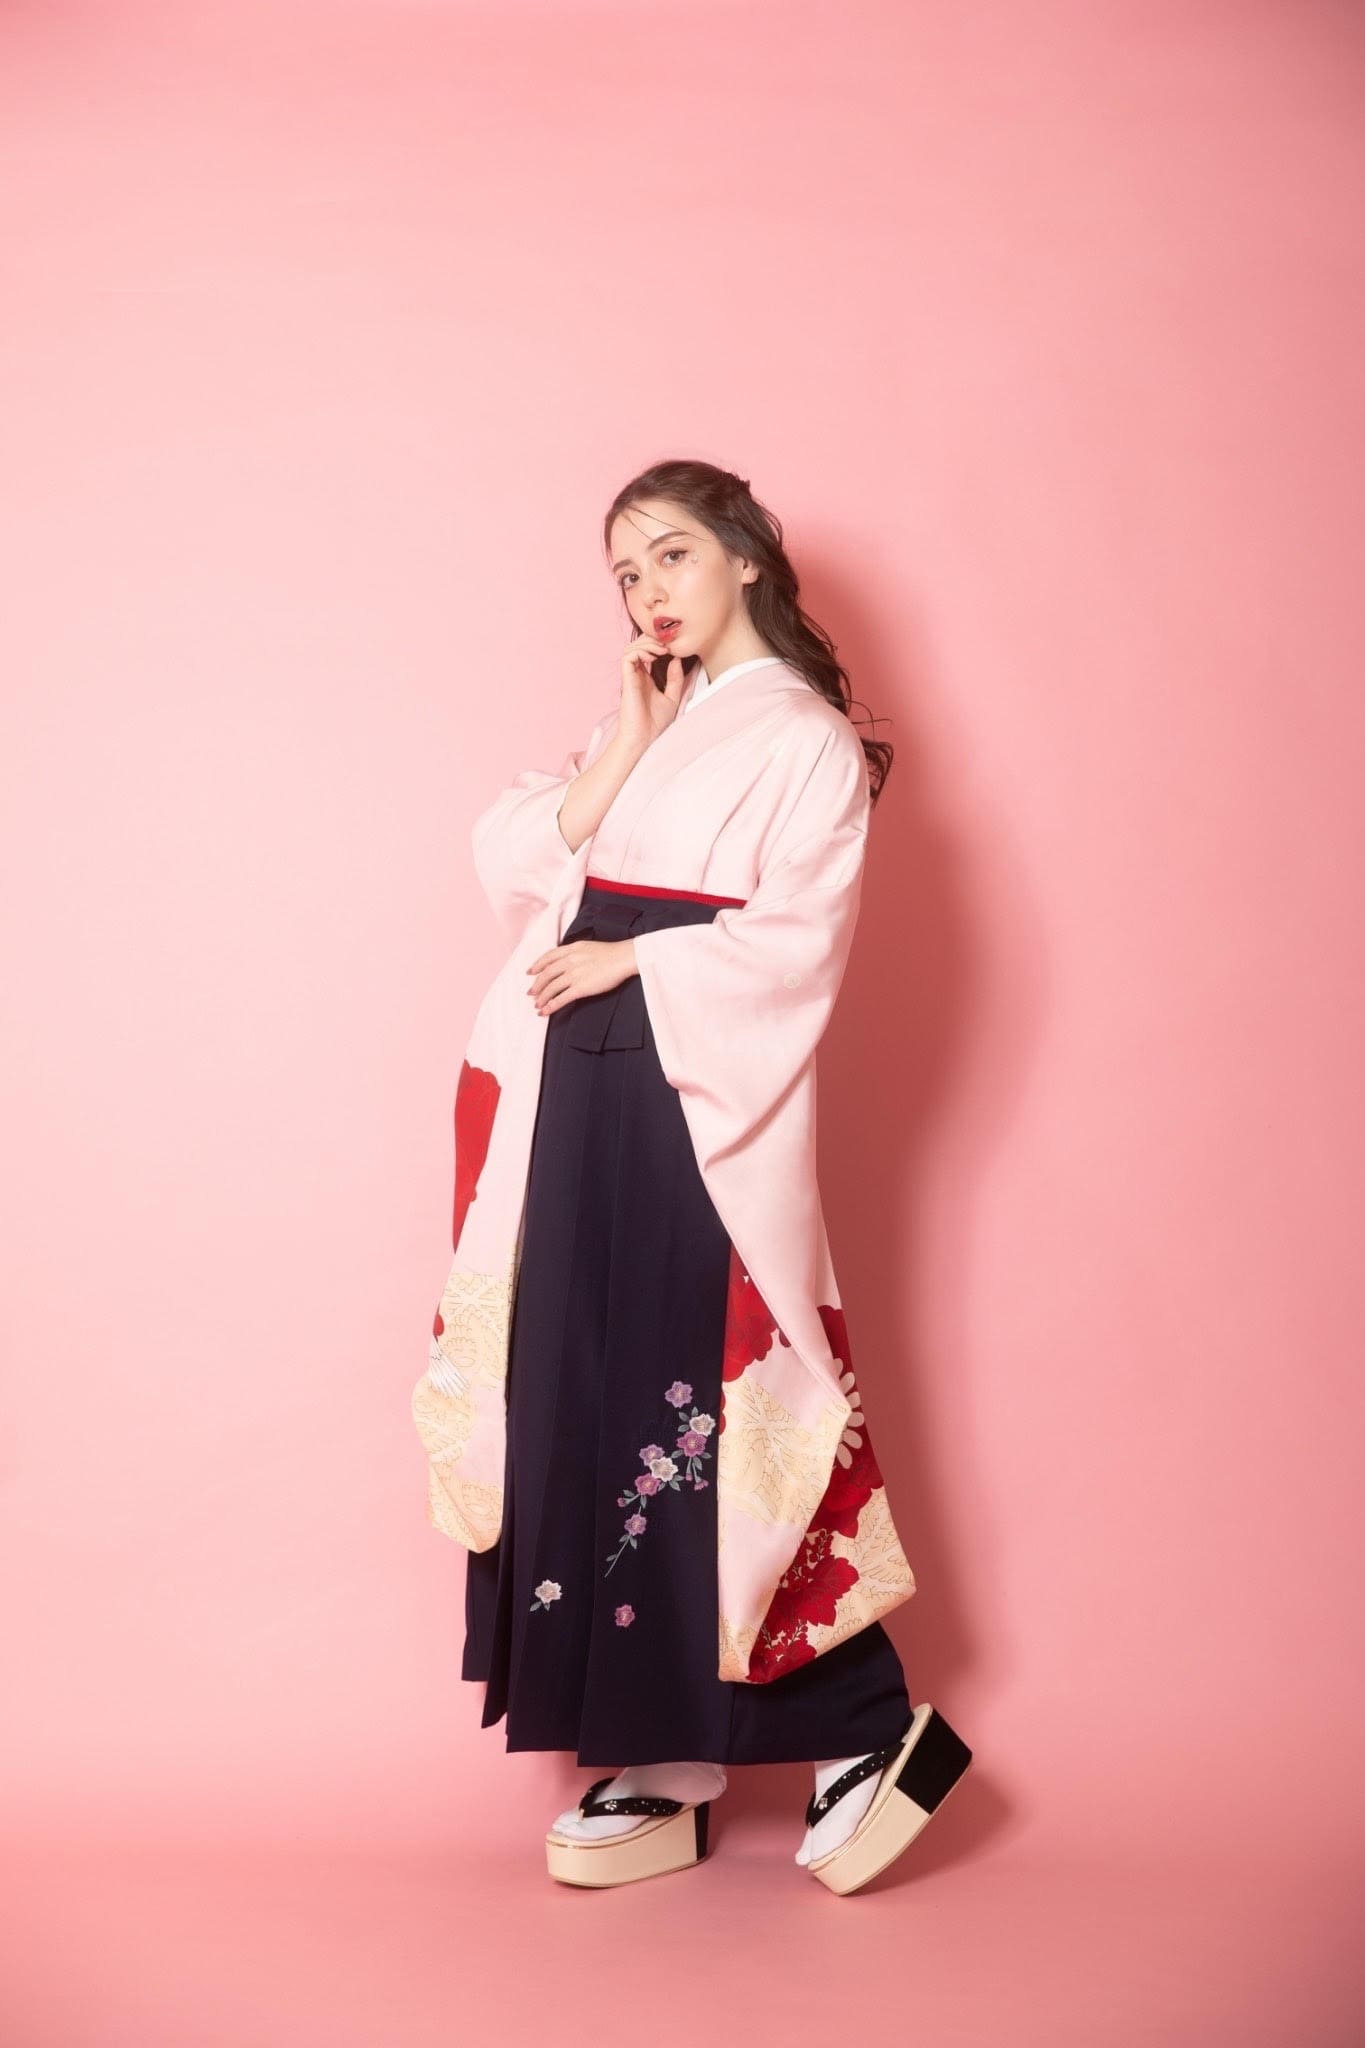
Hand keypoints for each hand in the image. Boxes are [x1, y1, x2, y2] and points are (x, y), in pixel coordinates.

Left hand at [526, 937, 636, 1016]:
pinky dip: (551, 1006)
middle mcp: (569, 961)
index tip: (530, 972)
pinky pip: (561, 999)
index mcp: (571, 949)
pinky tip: (545, 1011)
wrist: (623, 958)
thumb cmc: (611, 953)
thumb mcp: (588, 946)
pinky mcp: (581, 988)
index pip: (548, 957)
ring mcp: (574, 974)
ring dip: (542, 998)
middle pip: (546, 974)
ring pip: (551, 987)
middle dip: (537, 985)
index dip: (537, 965)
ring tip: (537, 1005)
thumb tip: (568, 960)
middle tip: (531, 993)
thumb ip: (575, 952)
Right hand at [617, 632, 687, 752]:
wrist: (643, 738)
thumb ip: (675, 679)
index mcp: (645, 677)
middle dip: (652, 639)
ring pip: (632, 647)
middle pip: (638, 645)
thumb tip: (677, 659)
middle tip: (668, 643)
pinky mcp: (626, 679)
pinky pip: (628, 656)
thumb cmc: (655, 723)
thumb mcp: (672, 698)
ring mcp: (630, 676)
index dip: (659, 644)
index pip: (647, 651)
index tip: (674, 647)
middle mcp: (636, 674)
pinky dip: (641, 651)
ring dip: (647, 643)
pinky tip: (653, 656)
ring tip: (662, 649)